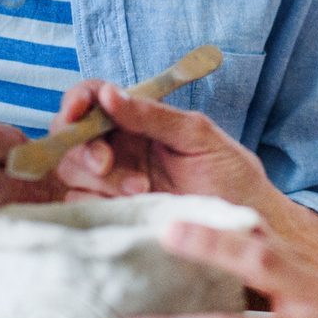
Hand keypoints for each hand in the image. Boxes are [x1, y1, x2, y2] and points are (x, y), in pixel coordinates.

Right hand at [46, 81, 289, 226]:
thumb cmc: (230, 173)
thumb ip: (154, 115)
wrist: (245, 224)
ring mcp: (113, 182)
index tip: (79, 111)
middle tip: (107, 164)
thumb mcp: (198, 135)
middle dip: (84, 148)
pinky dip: (96, 204)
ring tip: (143, 189)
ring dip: (100, 179)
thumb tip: (109, 93)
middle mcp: (120, 147)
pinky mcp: (113, 214)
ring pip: (72, 172)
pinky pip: (80, 206)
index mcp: (139, 119)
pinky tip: (130, 208)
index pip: (93, 98)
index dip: (77, 100)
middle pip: (72, 136)